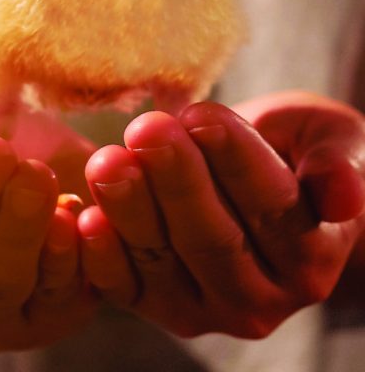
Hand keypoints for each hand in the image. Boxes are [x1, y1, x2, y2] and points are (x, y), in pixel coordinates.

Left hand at [79, 93, 364, 338]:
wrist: (250, 178)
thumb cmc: (292, 151)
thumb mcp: (327, 142)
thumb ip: (335, 165)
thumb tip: (344, 196)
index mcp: (309, 256)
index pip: (270, 206)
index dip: (234, 159)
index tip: (200, 114)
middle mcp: (261, 297)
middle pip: (213, 239)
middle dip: (176, 180)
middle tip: (146, 130)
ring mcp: (203, 307)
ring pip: (164, 260)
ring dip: (131, 209)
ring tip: (109, 160)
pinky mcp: (153, 304)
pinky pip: (125, 286)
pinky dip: (103, 255)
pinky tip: (83, 217)